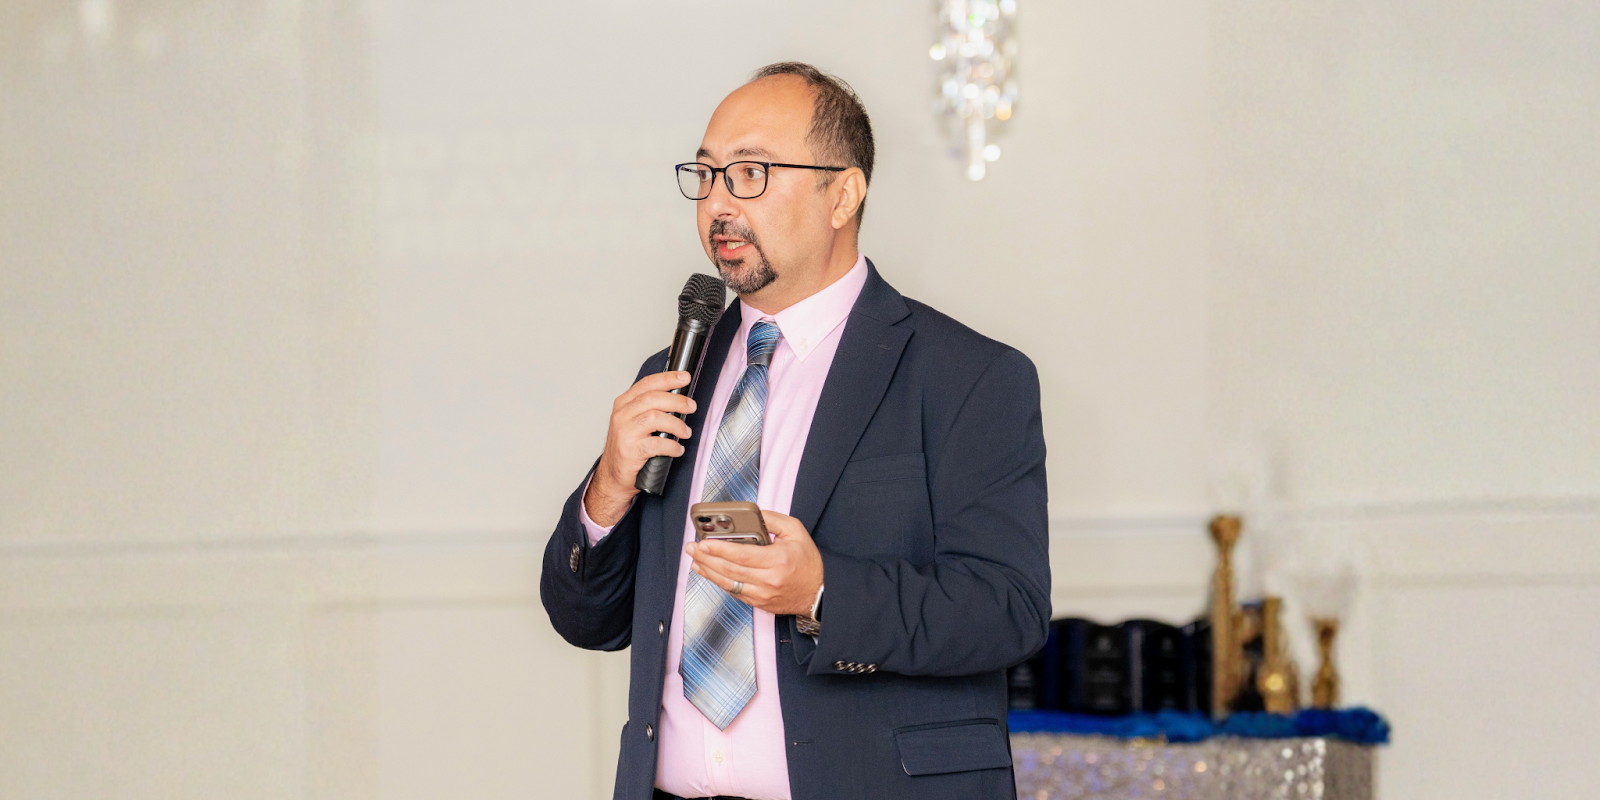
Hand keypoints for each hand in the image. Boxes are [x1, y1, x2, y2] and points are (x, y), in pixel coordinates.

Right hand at [584, 371, 696, 525]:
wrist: (613, 476)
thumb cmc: (629, 447)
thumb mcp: (635, 422)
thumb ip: (651, 408)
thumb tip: (680, 398)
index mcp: (624, 404)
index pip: (647, 384)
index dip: (668, 378)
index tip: (685, 377)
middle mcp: (621, 415)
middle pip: (652, 398)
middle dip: (676, 400)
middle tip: (691, 406)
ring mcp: (624, 432)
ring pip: (655, 418)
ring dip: (676, 424)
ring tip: (685, 432)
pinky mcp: (629, 450)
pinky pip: (657, 444)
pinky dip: (672, 446)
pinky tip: (677, 449)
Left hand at [686, 510, 823, 616]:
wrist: (818, 593)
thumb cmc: (808, 562)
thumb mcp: (796, 531)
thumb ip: (772, 520)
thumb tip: (751, 515)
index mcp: (778, 560)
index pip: (742, 555)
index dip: (720, 549)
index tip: (704, 542)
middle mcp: (768, 580)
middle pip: (730, 570)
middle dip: (707, 558)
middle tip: (692, 547)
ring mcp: (762, 594)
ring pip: (728, 583)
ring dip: (708, 570)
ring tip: (695, 559)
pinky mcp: (758, 602)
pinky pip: (733, 591)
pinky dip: (718, 581)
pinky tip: (708, 571)